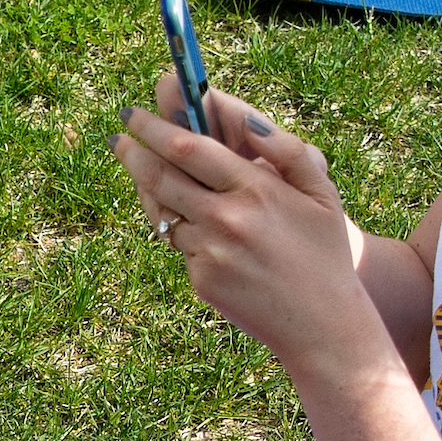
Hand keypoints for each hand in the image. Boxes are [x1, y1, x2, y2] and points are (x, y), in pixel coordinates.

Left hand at [114, 79, 372, 368]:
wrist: (322, 326)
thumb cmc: (323, 251)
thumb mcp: (322, 193)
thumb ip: (288, 150)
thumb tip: (249, 121)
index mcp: (255, 188)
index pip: (187, 147)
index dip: (152, 127)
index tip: (133, 114)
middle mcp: (227, 219)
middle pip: (160, 176)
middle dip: (131, 152)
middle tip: (117, 138)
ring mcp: (210, 252)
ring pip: (164, 212)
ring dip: (151, 191)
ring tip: (146, 173)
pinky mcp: (202, 280)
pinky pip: (180, 245)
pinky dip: (181, 230)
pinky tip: (190, 223)